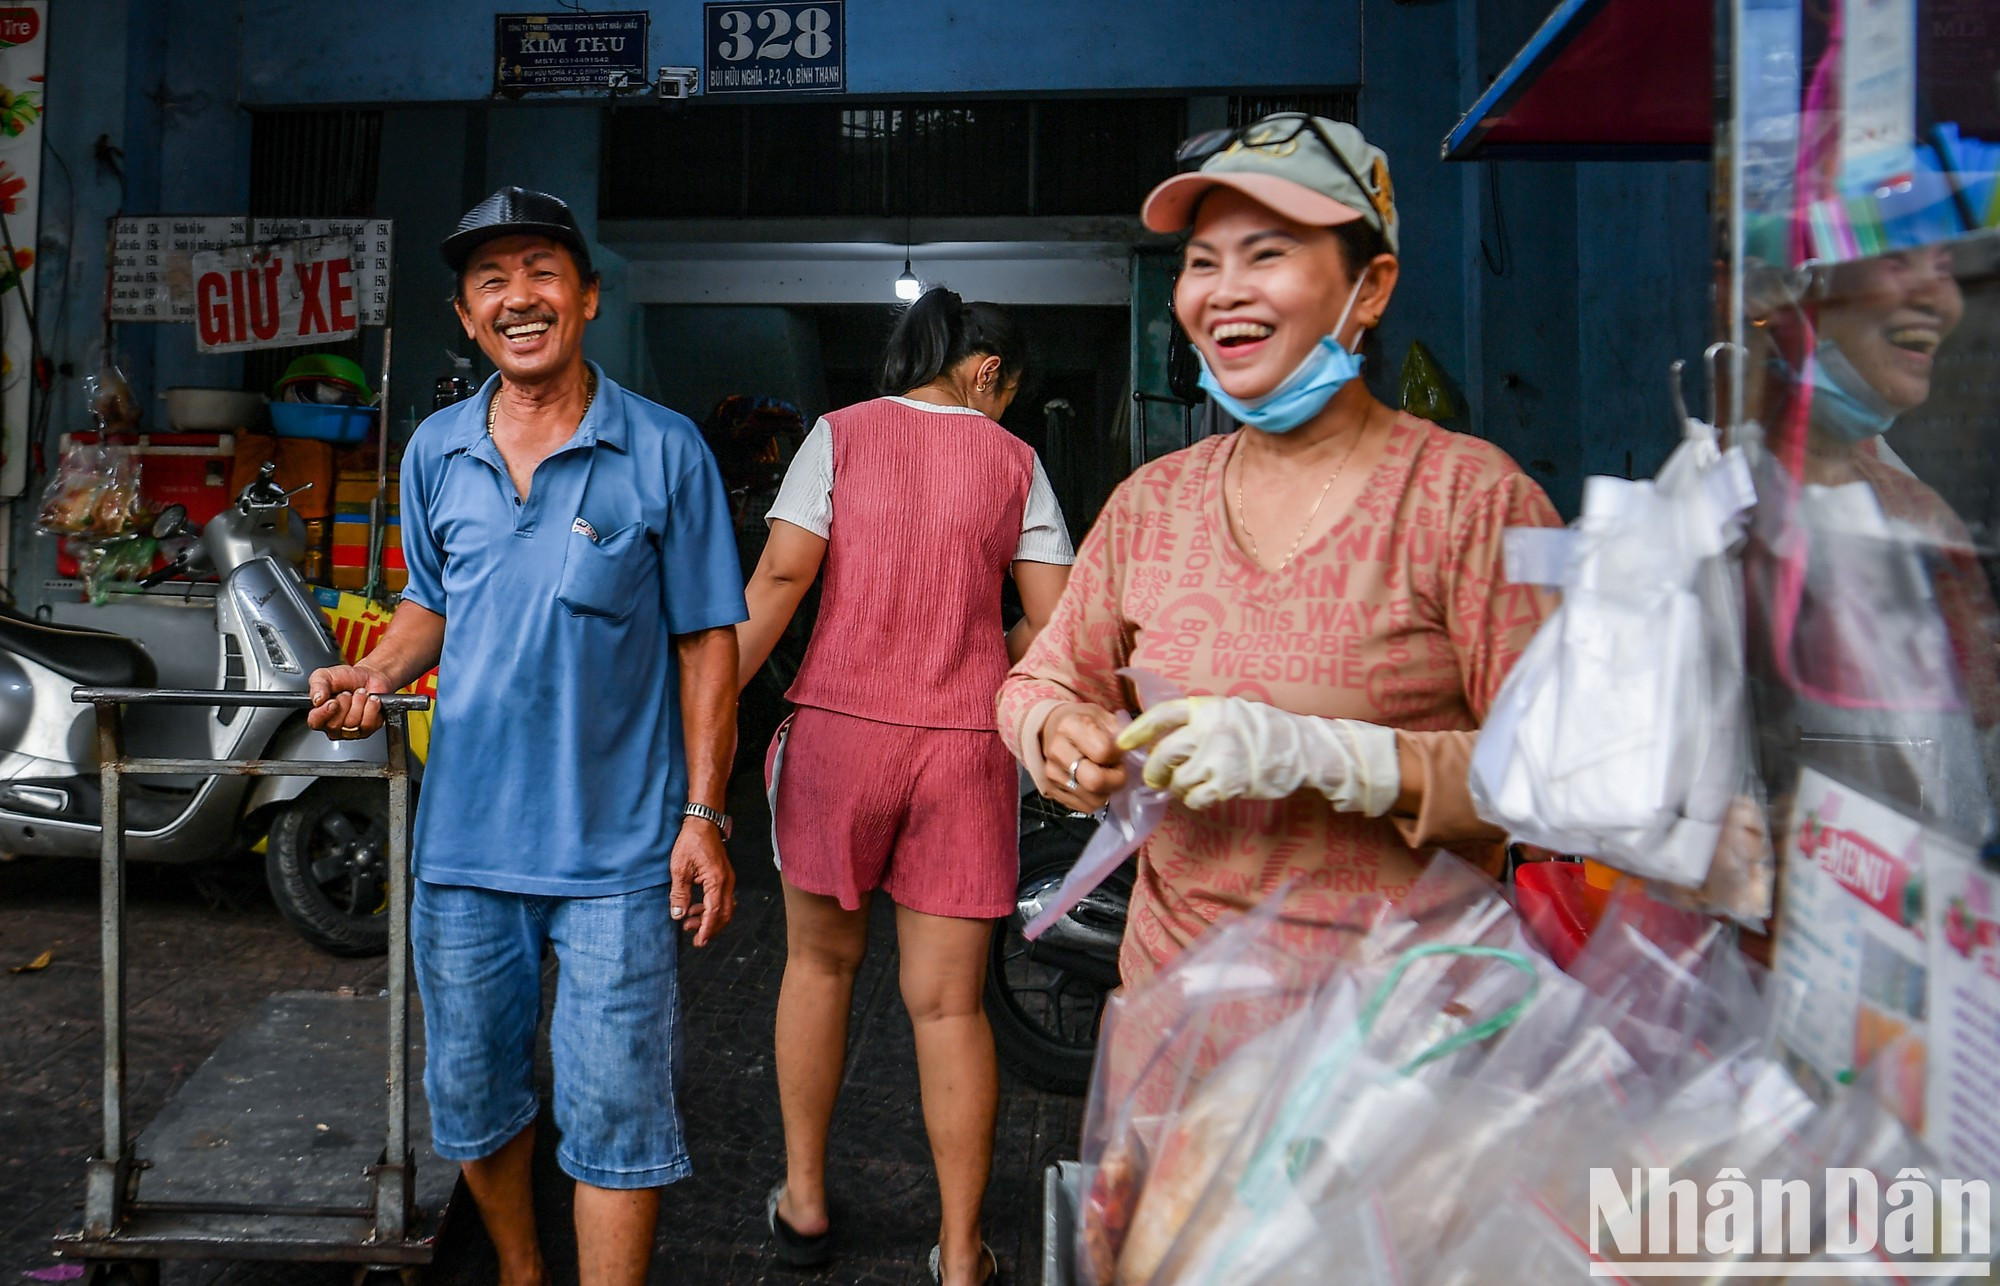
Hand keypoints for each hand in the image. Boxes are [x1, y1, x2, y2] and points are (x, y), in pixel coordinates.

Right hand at [307, 664, 392, 740]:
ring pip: (353, 723)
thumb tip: (317, 699)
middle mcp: (334, 726)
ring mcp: (351, 730)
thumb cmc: (345, 678)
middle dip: (345, 702)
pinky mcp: (369, 729)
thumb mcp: (325, 675)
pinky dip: (371, 706)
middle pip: (335, 724)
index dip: (324, 712)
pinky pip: (369, 723)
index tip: (333, 701)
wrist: (368, 675)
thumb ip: (317, 685)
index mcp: (319, 714)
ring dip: (359, 702)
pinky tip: (370, 699)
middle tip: (347, 692)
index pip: (315, 722)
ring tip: (359, 694)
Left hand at [670, 819, 735, 946]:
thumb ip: (679, 894)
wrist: (703, 823)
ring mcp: (728, 879)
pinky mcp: (724, 877)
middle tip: (695, 937)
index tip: (700, 942)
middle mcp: (727, 882)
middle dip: (711, 928)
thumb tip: (678, 915)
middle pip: (725, 914)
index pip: (714, 912)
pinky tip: (697, 908)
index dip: (707, 929)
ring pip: (725, 908)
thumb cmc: (691, 842)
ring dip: (710, 919)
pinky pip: (723, 899)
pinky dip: (712, 908)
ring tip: (690, 921)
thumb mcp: (679, 869)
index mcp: (716, 881)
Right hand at [1038, 703, 1127, 811]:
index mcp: (1070, 726)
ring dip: (1107, 791)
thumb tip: (1133, 749)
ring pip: (1093, 799)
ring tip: (1105, 775)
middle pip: (1094, 781)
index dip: (1118, 754)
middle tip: (1118, 770)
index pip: (1103, 751)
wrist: (1052, 731)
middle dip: (1116, 780)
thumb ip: (1120, 731)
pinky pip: (1085, 807)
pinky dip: (1096, 798)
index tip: (1119, 751)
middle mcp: (1057, 751)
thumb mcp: (1103, 716)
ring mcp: (1051, 774)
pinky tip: (1094, 784)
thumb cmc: (1083, 723)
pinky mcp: (1051, 791)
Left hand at [1117, 696, 1399, 813]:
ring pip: (1178, 780)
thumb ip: (1199, 721)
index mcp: (1207, 708)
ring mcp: (1218, 757)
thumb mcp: (1231, 711)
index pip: (1161, 715)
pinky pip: (1195, 797)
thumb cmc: (1265, 731)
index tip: (1123, 743)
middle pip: (1163, 754)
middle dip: (1154, 771)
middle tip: (1156, 779)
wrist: (1303, 749)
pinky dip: (1196, 800)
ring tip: (1192, 785)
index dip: (1138, 730)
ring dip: (1179, 788)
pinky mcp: (1228, 782)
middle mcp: (1208, 730)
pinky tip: (1207, 794)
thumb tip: (1163, 739)